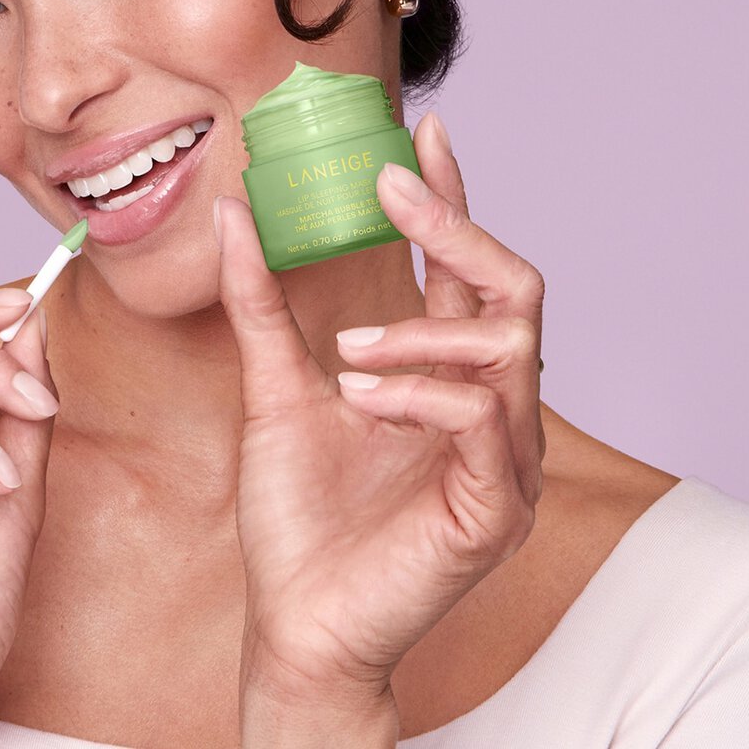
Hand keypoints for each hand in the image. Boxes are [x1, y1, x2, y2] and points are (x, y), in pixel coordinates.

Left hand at [214, 110, 544, 709]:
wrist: (296, 619)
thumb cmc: (296, 510)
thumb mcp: (272, 386)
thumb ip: (261, 303)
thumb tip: (233, 211)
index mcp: (442, 375)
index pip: (464, 271)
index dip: (452, 198)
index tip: (424, 130)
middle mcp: (487, 408)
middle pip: (514, 290)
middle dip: (458, 227)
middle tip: (393, 187)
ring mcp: (502, 459)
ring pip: (505, 350)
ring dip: (422, 333)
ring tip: (350, 355)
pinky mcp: (496, 508)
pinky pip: (485, 421)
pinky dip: (421, 394)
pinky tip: (364, 398)